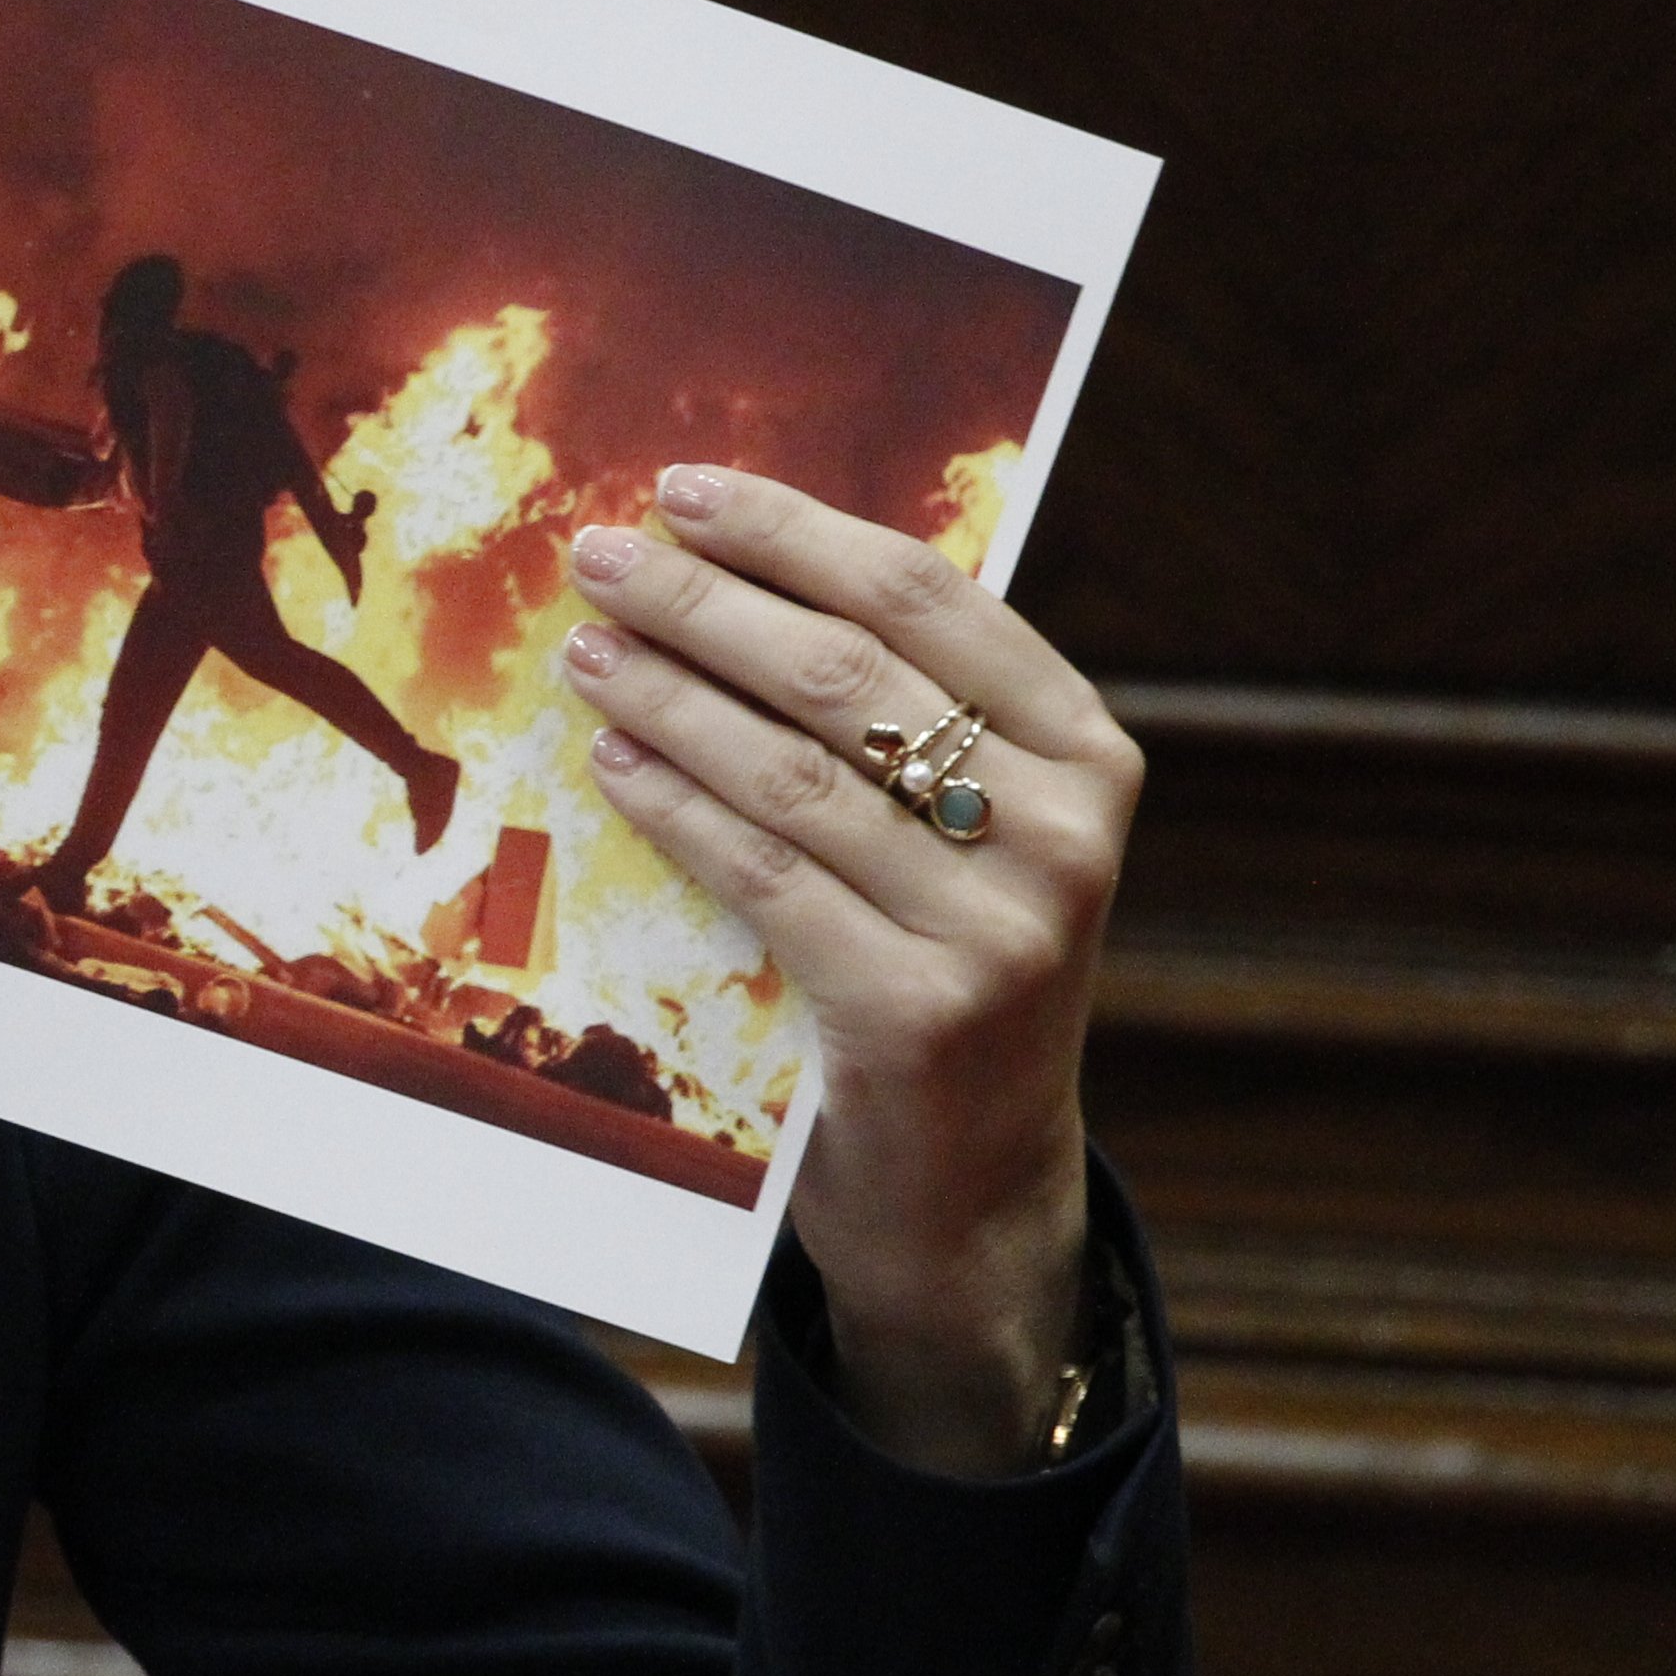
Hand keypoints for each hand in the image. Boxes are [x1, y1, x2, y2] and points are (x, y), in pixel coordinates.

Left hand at [553, 462, 1141, 1476]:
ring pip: (789, 771)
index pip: (926, 596)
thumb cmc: (946, 967)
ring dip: (667, 695)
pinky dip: (674, 807)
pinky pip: (762, 875)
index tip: (681, 491)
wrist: (974, 1184)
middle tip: (596, 556)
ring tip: (584, 650)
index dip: (792, 531)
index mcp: (1091, 753)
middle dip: (702, 600)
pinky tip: (612, 763)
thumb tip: (733, 565)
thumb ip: (905, 716)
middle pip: (842, 670)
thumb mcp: (972, 833)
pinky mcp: (916, 1012)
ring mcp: (1000, 928)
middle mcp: (1065, 831)